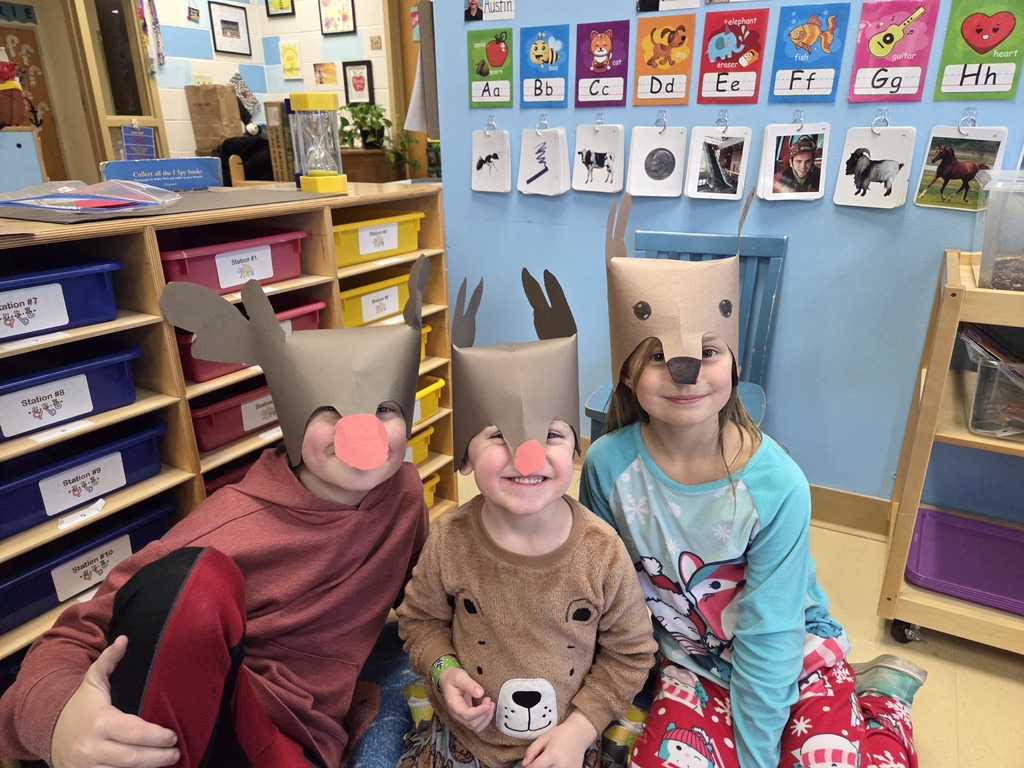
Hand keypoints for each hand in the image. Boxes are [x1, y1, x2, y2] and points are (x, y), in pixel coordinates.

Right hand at [51, 636, 179, 767]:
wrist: (49, 731)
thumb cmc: (81, 705)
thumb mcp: (92, 681)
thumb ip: (109, 660)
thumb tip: (124, 639)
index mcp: (100, 722)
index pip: (134, 733)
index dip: (156, 737)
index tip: (172, 736)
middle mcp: (93, 748)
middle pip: (133, 758)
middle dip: (158, 758)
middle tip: (175, 753)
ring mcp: (87, 766)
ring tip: (166, 762)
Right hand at [438, 667, 494, 732]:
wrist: (447, 680)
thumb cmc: (452, 678)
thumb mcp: (459, 676)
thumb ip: (469, 684)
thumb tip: (480, 693)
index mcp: (453, 704)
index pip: (466, 714)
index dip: (479, 711)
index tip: (488, 703)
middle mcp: (456, 714)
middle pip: (472, 723)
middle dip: (484, 714)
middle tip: (489, 700)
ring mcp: (461, 717)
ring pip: (475, 726)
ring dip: (486, 718)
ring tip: (491, 705)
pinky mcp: (467, 717)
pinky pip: (477, 724)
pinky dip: (485, 719)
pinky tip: (489, 709)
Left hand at [522, 711, 597, 767]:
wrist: (579, 734)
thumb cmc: (560, 734)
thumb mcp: (543, 738)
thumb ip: (531, 751)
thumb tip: (524, 765)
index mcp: (552, 755)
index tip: (527, 766)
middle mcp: (561, 766)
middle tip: (539, 762)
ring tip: (549, 762)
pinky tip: (557, 764)